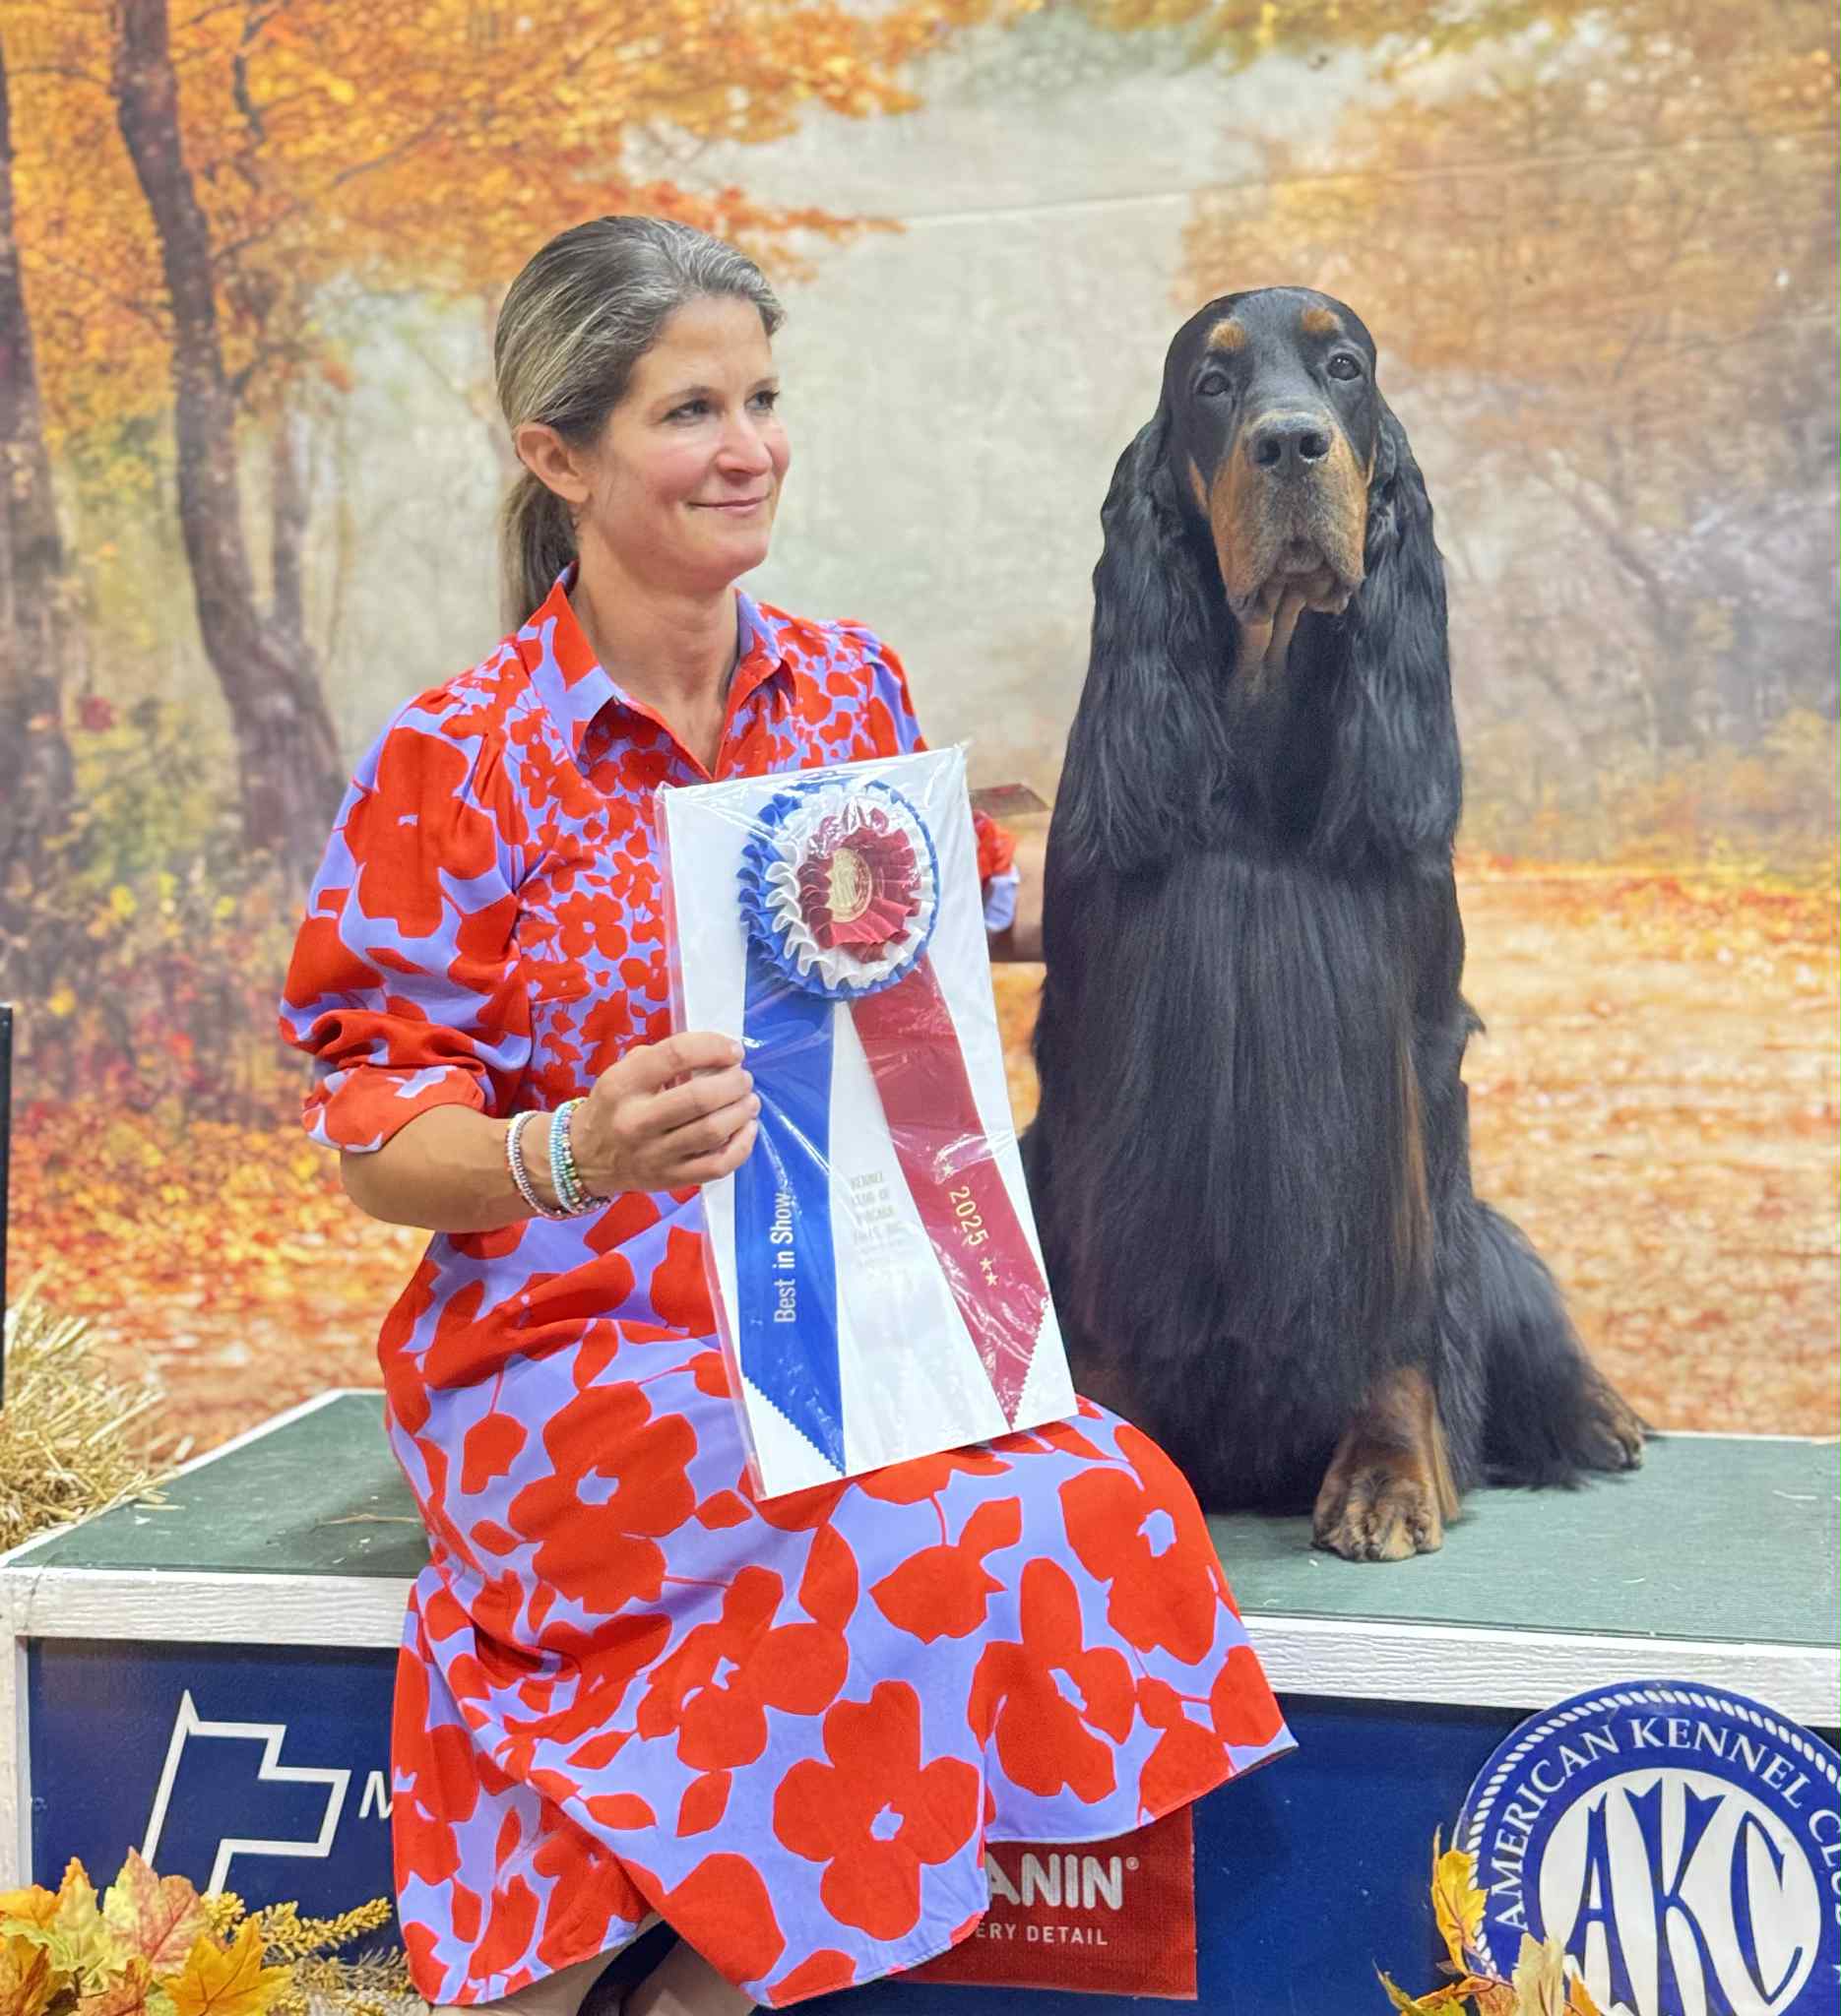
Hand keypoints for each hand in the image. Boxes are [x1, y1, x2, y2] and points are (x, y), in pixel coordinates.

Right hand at [571, 1032, 758, 1194]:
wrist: (585, 1159)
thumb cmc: (613, 1107)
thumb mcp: (621, 1073)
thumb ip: (661, 1059)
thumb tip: (715, 1054)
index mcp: (622, 1085)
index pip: (675, 1055)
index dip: (713, 1047)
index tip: (733, 1050)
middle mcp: (636, 1121)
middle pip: (699, 1098)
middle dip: (733, 1083)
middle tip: (743, 1078)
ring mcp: (654, 1155)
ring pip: (712, 1131)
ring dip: (741, 1111)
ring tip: (749, 1100)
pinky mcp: (671, 1180)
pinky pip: (717, 1165)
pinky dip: (742, 1145)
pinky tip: (747, 1128)